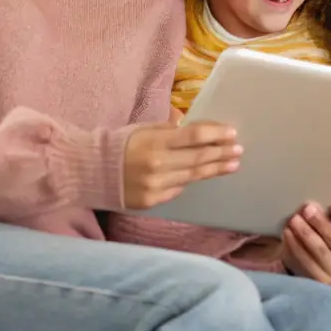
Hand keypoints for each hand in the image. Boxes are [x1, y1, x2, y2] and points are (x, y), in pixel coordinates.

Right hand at [122, 121, 241, 209]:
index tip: (232, 133)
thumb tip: (198, 129)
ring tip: (232, 164)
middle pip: (198, 159)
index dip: (216, 134)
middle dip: (222, 153)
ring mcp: (155, 186)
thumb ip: (170, 130)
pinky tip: (202, 175)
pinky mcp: (152, 201)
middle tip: (239, 150)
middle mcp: (157, 166)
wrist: (91, 172)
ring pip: (192, 176)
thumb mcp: (143, 129)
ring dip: (215, 169)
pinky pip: (177, 190)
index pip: (194, 136)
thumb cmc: (121, 144)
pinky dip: (189, 180)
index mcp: (155, 143)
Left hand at [281, 202, 330, 284]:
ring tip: (294, 220)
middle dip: (321, 223)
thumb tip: (313, 206)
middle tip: (307, 209)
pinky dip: (296, 246)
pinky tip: (288, 234)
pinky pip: (307, 262)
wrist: (305, 257)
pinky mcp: (319, 281)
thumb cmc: (321, 234)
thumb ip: (327, 216)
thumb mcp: (327, 223)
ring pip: (321, 251)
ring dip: (306, 233)